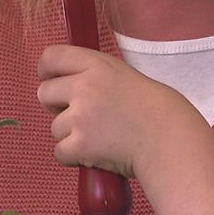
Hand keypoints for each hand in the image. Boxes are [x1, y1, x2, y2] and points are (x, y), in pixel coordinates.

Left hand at [36, 44, 202, 183]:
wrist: (168, 140)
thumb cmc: (153, 111)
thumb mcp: (123, 76)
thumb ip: (94, 75)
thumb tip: (65, 85)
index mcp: (96, 65)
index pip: (51, 57)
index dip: (47, 71)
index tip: (53, 81)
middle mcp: (83, 87)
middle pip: (44, 93)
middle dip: (57, 107)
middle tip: (82, 116)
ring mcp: (80, 116)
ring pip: (54, 127)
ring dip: (71, 135)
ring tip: (101, 137)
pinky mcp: (79, 145)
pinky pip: (60, 152)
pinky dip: (75, 157)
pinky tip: (98, 153)